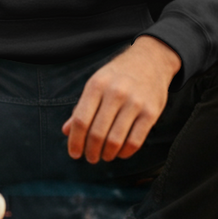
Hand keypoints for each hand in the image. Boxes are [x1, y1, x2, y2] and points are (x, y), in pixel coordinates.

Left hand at [62, 36, 181, 163]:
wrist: (150, 60)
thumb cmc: (117, 75)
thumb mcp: (96, 83)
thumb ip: (81, 107)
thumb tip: (66, 131)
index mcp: (97, 84)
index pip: (80, 120)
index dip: (75, 141)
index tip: (74, 154)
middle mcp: (115, 93)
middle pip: (96, 133)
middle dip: (91, 151)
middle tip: (90, 158)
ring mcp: (135, 102)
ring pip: (115, 140)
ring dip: (107, 154)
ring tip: (105, 156)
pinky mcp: (151, 112)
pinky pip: (135, 141)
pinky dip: (125, 152)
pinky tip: (120, 152)